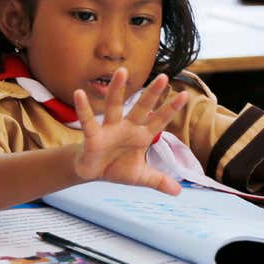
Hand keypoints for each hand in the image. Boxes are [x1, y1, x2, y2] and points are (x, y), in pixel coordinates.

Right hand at [72, 68, 189, 195]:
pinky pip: (88, 121)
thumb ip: (159, 181)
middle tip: (163, 76)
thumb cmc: (117, 167)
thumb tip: (178, 192)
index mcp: (141, 136)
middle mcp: (127, 127)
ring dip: (117, 90)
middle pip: (141, 108)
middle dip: (151, 94)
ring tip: (122, 71)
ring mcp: (110, 129)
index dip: (171, 109)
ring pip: (115, 106)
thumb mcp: (140, 177)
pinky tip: (78, 94)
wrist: (92, 172)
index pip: (159, 120)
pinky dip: (83, 108)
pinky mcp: (93, 136)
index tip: (185, 94)